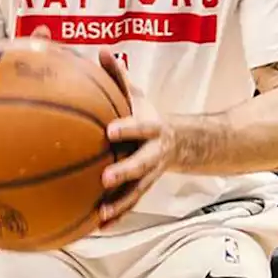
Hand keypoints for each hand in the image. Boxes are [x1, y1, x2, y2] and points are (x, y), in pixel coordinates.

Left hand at [97, 49, 167, 227]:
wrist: (179, 142)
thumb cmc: (146, 116)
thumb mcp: (137, 95)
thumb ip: (118, 77)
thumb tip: (100, 51)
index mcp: (152, 128)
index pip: (140, 127)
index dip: (128, 129)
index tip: (110, 131)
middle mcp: (153, 154)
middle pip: (140, 164)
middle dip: (124, 172)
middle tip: (105, 178)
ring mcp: (150, 174)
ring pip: (136, 191)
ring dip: (119, 204)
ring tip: (100, 214)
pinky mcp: (143, 189)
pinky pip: (129, 204)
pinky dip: (116, 216)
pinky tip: (98, 226)